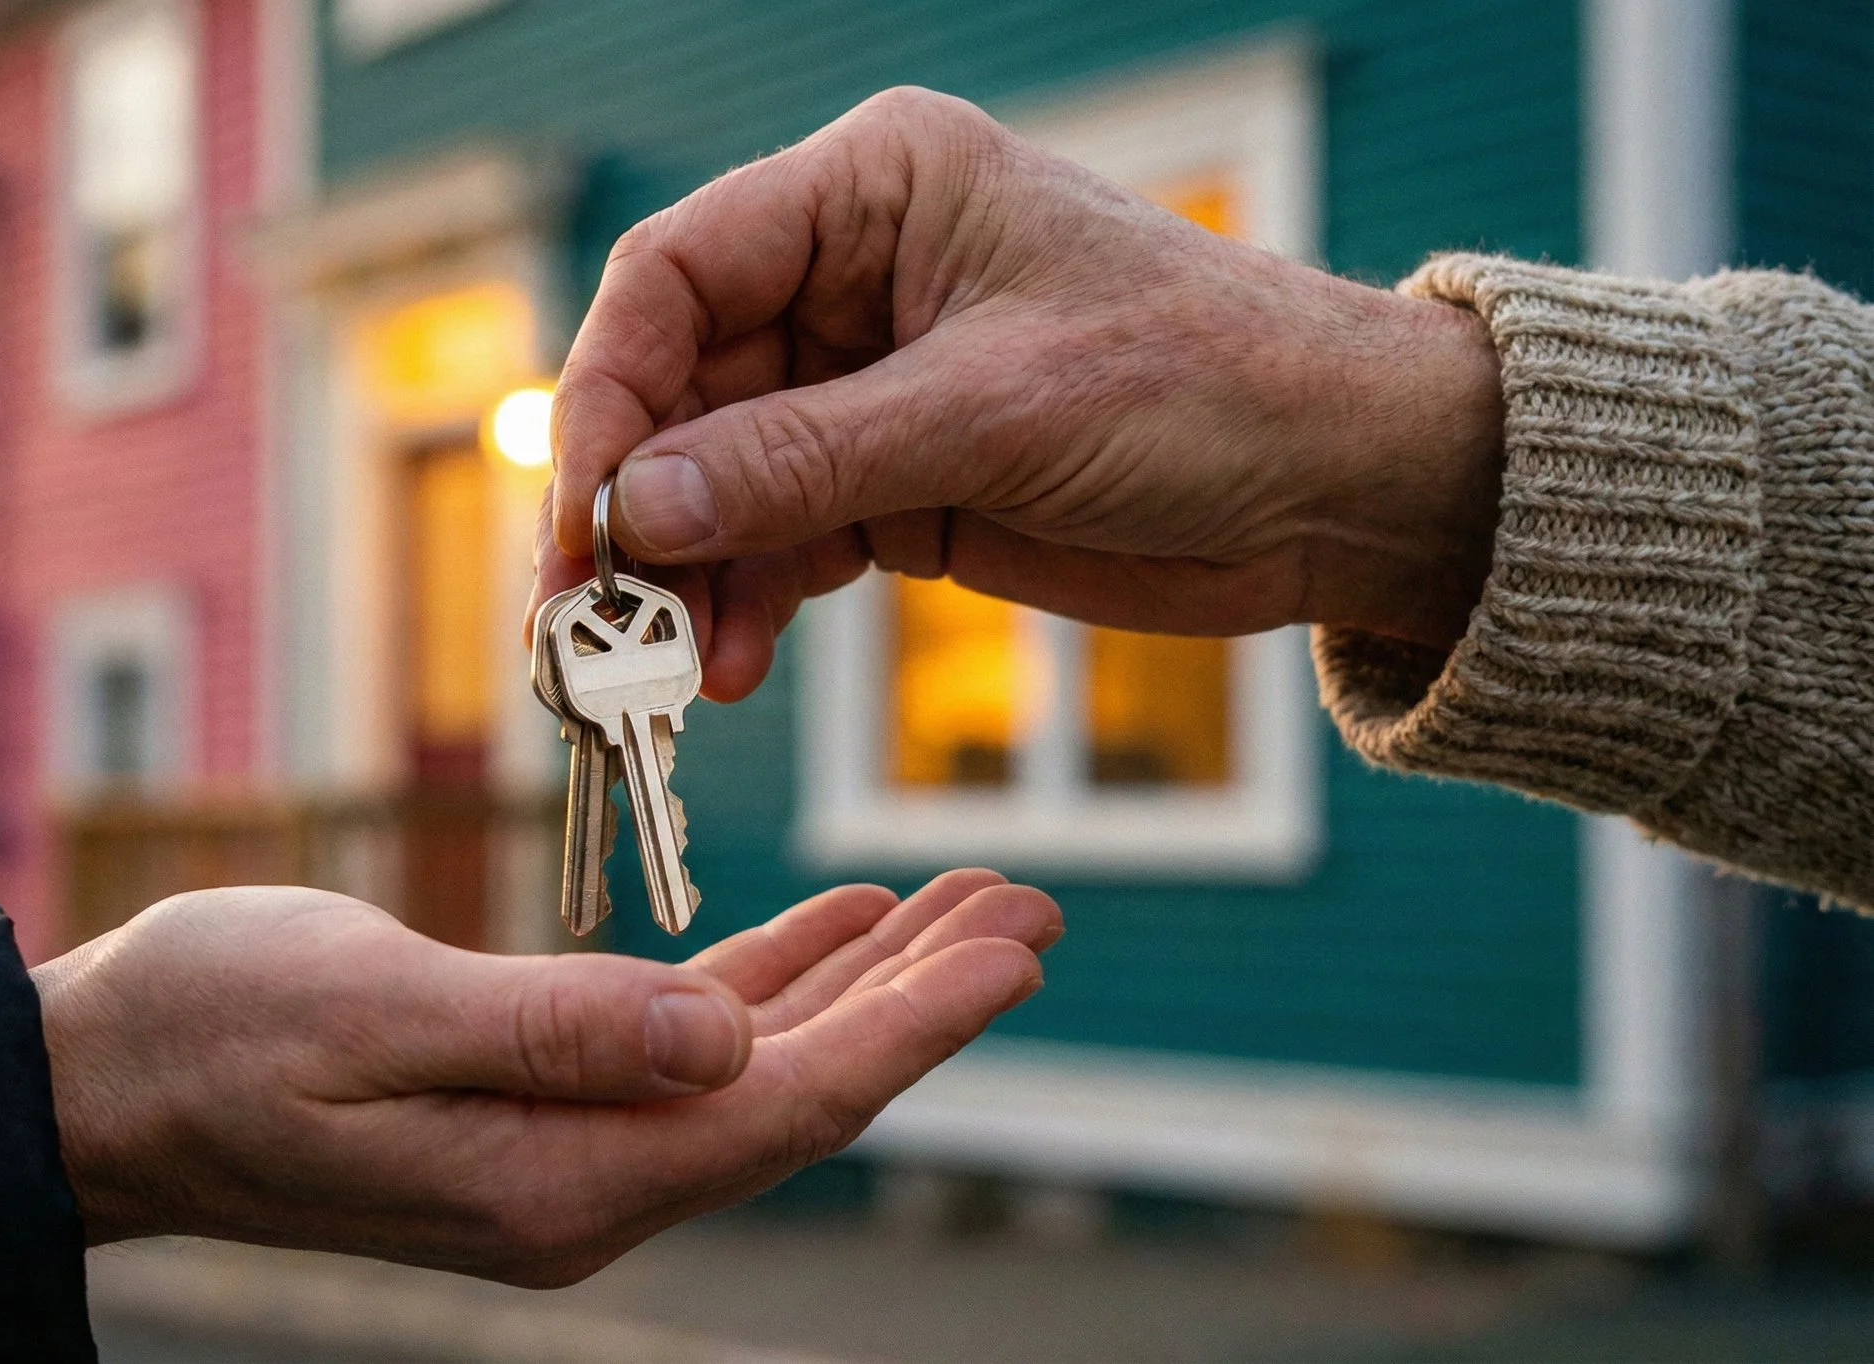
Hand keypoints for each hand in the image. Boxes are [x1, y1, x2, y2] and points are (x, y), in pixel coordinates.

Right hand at [32, 870, 1059, 1284]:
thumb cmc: (206, 1031)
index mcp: (560, 1178)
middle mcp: (583, 1186)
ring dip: (861, 985)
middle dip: (921, 1002)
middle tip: (1030, 909)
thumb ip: (557, 1030)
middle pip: (798, 1091)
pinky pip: (684, 1046)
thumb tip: (727, 1043)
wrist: (93, 1081)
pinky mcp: (531, 1101)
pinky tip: (827, 933)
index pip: (782, 1105)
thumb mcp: (371, 1013)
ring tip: (963, 906)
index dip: (910, 1027)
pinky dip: (765, 981)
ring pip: (755, 1065)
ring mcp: (561, 1150)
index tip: (1011, 947)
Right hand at [536, 86, 1505, 701]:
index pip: (679, 273)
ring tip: (665, 669)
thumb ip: (806, 461)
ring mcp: (870, 384)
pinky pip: (782, 539)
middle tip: (592, 625)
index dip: (610, 393)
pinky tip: (730, 663)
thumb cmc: (1208, 386)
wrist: (1344, 486)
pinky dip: (748, 602)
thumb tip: (637, 509)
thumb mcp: (995, 416)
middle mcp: (853, 275)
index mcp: (875, 189)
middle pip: (680, 385)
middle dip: (637, 507)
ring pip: (720, 477)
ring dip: (685, 574)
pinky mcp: (899, 481)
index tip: (584, 517)